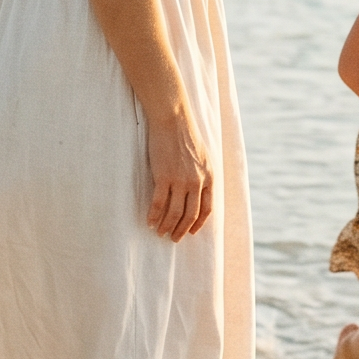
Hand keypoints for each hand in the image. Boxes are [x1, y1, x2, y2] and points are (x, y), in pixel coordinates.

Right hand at [146, 114, 213, 240]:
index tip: (191, 232)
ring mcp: (180, 181)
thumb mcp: (203, 156)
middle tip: (173, 238)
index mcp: (209, 177)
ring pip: (174, 213)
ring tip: (160, 232)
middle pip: (190, 215)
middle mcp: (197, 182)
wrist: (173, 120)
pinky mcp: (164, 177)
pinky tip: (150, 221)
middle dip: (181, 230)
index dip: (198, 223)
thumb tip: (199, 190)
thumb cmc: (186, 135)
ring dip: (167, 226)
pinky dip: (154, 215)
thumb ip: (203, 174)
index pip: (207, 209)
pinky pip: (159, 203)